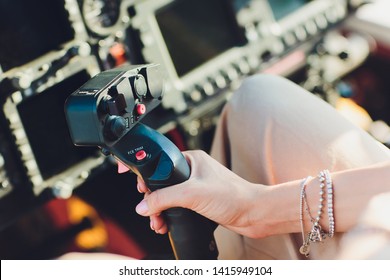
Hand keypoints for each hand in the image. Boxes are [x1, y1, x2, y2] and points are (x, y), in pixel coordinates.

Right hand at [135, 150, 266, 237]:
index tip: (130, 176)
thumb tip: (143, 205)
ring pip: (169, 197)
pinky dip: (170, 215)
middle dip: (152, 199)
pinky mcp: (200, 201)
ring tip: (158, 223)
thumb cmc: (232, 196)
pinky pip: (177, 206)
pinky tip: (166, 224)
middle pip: (161, 183)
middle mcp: (192, 171)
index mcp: (191, 159)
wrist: (253, 214)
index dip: (144, 171)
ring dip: (160, 210)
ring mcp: (196, 186)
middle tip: (149, 211)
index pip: (159, 162)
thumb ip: (164, 198)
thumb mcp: (192, 194)